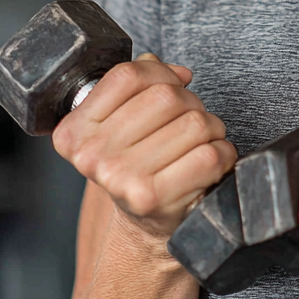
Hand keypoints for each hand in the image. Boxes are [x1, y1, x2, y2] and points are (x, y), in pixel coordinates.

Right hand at [52, 53, 236, 240]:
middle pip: (166, 95)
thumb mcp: (125, 120)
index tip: (170, 87)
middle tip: (185, 124)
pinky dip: (222, 153)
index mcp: (76, 131)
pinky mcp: (153, 197)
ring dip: (211, 128)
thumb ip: (143, 82)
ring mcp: (120, 178)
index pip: (128, 75)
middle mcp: (92, 155)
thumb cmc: (138, 164)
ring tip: (197, 144)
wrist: (144, 225)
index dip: (160, 74)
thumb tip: (177, 73)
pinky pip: (209, 154)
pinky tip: (209, 163)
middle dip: (190, 103)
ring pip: (194, 121)